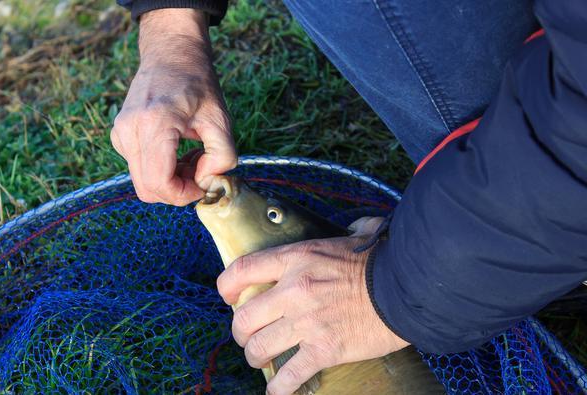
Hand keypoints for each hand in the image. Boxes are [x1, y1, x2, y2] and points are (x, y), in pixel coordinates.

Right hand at [111, 9, 235, 204]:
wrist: (171, 55)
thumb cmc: (197, 84)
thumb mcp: (221, 119)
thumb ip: (222, 155)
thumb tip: (206, 181)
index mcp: (155, 124)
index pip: (159, 183)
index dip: (184, 195)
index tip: (203, 185)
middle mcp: (130, 130)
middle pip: (148, 189)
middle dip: (177, 190)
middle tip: (200, 171)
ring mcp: (121, 133)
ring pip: (143, 182)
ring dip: (170, 180)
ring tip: (191, 157)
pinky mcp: (119, 136)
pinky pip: (139, 168)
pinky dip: (160, 170)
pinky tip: (177, 151)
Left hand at [217, 217, 408, 394]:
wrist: (409, 289)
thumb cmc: (382, 261)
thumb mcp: (353, 237)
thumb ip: (343, 232)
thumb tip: (355, 227)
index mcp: (297, 259)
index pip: (242, 270)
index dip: (226, 286)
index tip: (227, 296)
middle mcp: (294, 290)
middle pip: (243, 317)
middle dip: (240, 331)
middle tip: (248, 334)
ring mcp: (307, 322)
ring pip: (259, 348)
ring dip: (256, 357)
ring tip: (262, 359)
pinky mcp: (324, 350)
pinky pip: (289, 376)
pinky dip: (279, 388)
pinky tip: (277, 391)